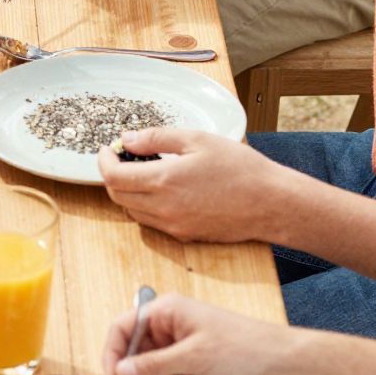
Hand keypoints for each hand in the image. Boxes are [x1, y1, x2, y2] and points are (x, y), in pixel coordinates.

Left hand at [99, 131, 282, 243]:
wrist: (271, 203)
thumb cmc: (241, 169)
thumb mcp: (197, 140)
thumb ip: (156, 139)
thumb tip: (128, 139)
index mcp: (163, 182)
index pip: (113, 177)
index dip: (103, 161)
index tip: (107, 149)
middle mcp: (163, 209)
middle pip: (118, 196)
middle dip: (113, 175)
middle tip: (122, 157)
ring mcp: (173, 226)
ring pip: (133, 211)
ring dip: (128, 191)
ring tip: (143, 169)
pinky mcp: (184, 235)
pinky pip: (152, 221)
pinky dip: (146, 204)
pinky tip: (163, 187)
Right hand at [102, 291, 289, 374]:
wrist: (278, 364)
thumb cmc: (242, 347)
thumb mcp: (193, 356)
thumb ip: (153, 365)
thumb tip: (121, 371)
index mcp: (167, 311)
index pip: (123, 328)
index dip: (112, 354)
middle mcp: (169, 326)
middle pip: (133, 351)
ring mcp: (180, 346)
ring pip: (147, 368)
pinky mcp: (190, 365)